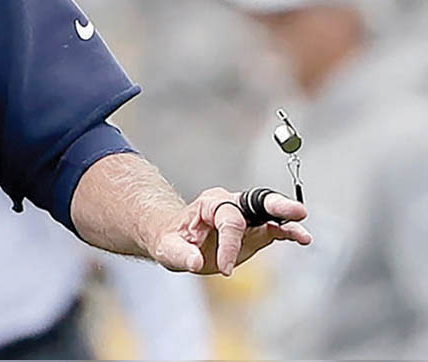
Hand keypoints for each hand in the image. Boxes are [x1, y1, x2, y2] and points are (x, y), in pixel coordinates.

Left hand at [149, 187, 311, 275]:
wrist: (174, 238)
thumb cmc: (170, 239)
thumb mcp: (167, 248)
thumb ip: (181, 254)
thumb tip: (196, 262)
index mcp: (209, 204)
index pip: (228, 222)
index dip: (229, 246)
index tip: (225, 269)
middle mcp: (230, 205)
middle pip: (256, 201)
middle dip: (277, 206)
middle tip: (296, 211)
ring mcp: (245, 218)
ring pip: (270, 215)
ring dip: (288, 223)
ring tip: (304, 235)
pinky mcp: (254, 232)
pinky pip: (274, 230)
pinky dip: (287, 233)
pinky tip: (302, 239)